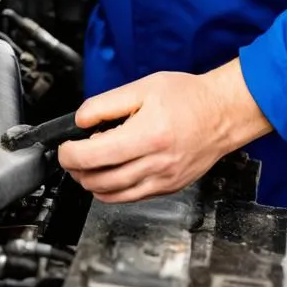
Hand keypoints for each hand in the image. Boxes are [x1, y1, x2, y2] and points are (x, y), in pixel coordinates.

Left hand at [57, 60, 271, 203]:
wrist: (222, 113)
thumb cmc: (187, 98)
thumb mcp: (142, 87)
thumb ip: (106, 104)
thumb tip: (80, 120)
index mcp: (147, 136)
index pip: (95, 156)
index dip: (70, 154)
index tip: (64, 147)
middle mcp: (156, 164)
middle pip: (100, 181)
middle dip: (77, 170)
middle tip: (71, 155)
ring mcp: (163, 180)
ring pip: (113, 195)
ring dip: (91, 183)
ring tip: (86, 165)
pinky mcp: (168, 188)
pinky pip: (131, 198)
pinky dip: (112, 191)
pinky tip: (108, 175)